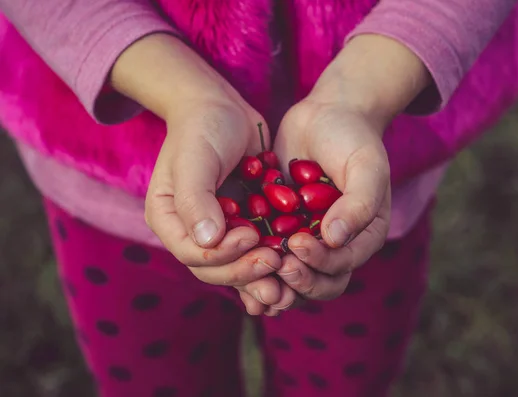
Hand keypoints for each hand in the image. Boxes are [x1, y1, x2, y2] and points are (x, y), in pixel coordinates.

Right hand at [110, 33, 290, 309]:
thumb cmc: (203, 128)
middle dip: (245, 271)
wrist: (223, 108)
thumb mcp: (195, 160)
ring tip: (287, 275)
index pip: (191, 254)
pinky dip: (273, 260)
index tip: (251, 236)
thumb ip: (196, 200)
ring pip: (237, 266)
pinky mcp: (243, 225)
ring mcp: (218, 231)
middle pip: (215, 269)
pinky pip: (256, 252)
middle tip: (276, 262)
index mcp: (169, 220)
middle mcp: (191, 232)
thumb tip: (208, 242)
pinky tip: (294, 265)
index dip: (222, 255)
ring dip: (261, 276)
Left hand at [273, 34, 430, 301]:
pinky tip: (236, 262)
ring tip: (254, 271)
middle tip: (277, 264)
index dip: (320, 264)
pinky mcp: (281, 226)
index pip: (342, 267)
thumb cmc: (353, 138)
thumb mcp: (366, 167)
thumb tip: (334, 240)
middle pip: (318, 282)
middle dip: (297, 280)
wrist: (326, 114)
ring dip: (274, 280)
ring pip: (291, 275)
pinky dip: (255, 262)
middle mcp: (335, 245)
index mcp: (362, 238)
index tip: (297, 244)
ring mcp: (307, 238)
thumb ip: (358, 204)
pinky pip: (268, 252)